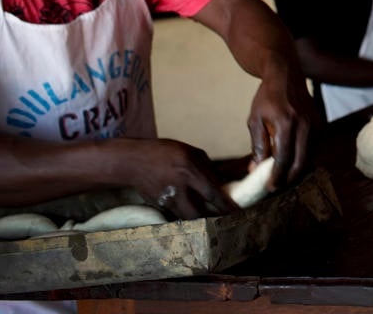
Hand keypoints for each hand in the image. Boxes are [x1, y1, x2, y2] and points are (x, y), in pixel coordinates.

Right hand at [114, 138, 237, 219]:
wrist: (133, 161)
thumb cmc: (165, 152)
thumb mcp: (189, 152)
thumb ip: (206, 167)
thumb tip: (220, 182)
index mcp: (189, 170)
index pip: (212, 193)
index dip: (226, 205)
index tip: (238, 212)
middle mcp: (179, 187)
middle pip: (199, 213)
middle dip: (214, 219)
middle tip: (226, 220)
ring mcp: (167, 199)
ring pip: (188, 217)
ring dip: (201, 219)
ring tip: (212, 218)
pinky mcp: (160, 206)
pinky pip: (178, 215)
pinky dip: (188, 215)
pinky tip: (194, 212)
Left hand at [246, 69, 315, 190]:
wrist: (286, 75)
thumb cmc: (267, 97)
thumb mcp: (255, 120)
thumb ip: (258, 145)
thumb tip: (256, 169)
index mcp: (286, 123)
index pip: (283, 158)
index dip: (277, 176)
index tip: (270, 188)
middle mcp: (304, 125)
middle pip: (301, 162)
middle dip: (289, 178)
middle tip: (278, 187)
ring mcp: (315, 124)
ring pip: (311, 157)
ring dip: (298, 170)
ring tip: (284, 177)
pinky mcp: (320, 124)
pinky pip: (315, 148)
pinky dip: (305, 158)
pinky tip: (294, 162)